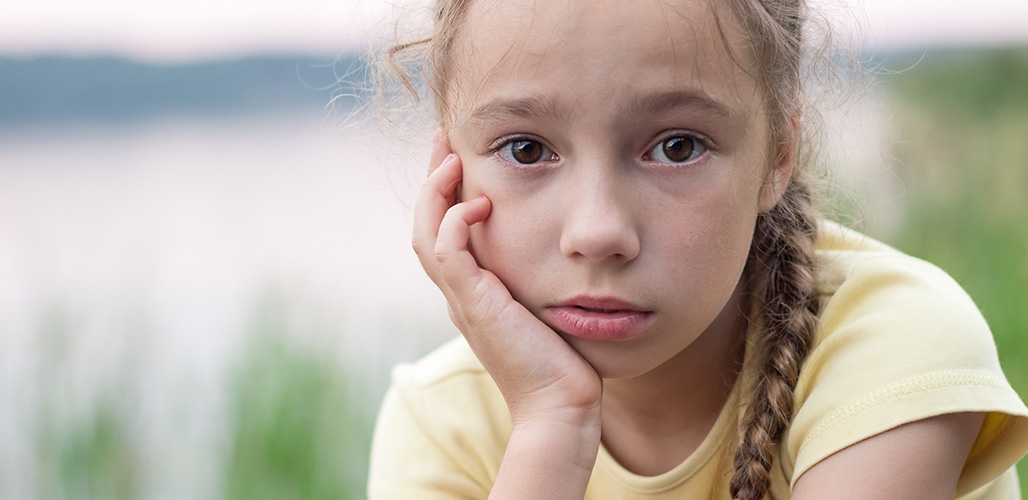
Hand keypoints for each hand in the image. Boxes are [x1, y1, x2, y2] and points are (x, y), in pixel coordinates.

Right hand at [411, 130, 602, 427]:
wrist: (560, 407)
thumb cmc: (566, 363)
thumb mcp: (551, 309)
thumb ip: (546, 279)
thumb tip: (570, 248)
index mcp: (474, 293)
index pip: (445, 232)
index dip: (447, 193)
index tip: (460, 156)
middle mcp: (461, 295)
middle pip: (426, 226)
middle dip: (433, 179)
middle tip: (444, 140)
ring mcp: (463, 301)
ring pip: (427, 235)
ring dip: (435, 192)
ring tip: (451, 157)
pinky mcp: (474, 306)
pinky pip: (448, 255)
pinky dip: (455, 223)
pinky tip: (479, 202)